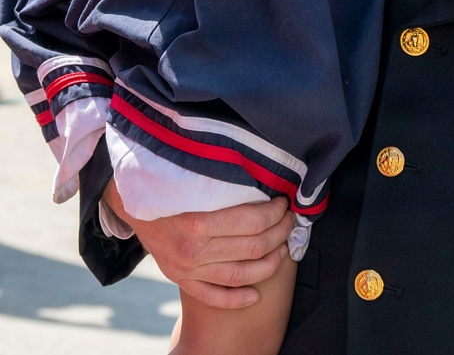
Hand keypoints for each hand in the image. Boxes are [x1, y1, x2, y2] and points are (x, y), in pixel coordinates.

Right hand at [105, 180, 292, 308]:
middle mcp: (193, 249)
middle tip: (290, 222)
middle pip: (252, 247)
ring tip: (283, 250)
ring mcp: (187, 269)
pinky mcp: (182, 280)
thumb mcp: (198, 181)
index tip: (284, 203)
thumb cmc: (173, 186)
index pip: (252, 221)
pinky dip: (237, 299)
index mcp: (199, 220)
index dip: (275, 213)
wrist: (135, 204)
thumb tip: (267, 183)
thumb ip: (228, 187)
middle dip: (279, 233)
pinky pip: (213, 297)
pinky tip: (256, 294)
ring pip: (240, 275)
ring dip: (269, 264)